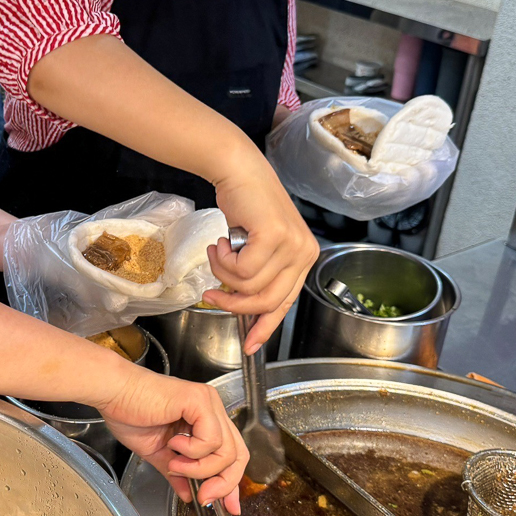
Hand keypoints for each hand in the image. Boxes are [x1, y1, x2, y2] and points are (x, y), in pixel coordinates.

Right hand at [94, 368, 247, 512]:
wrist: (112, 393)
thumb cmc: (128, 412)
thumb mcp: (157, 453)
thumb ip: (177, 473)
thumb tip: (188, 494)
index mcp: (204, 419)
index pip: (232, 454)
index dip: (231, 483)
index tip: (228, 506)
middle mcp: (212, 409)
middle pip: (238, 455)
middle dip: (223, 483)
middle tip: (202, 496)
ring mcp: (208, 403)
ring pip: (227, 451)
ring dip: (200, 467)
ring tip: (175, 463)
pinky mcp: (200, 401)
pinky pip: (212, 439)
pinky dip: (193, 451)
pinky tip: (173, 443)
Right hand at [204, 152, 318, 353]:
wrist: (239, 170)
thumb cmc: (245, 205)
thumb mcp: (256, 246)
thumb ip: (257, 275)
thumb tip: (241, 308)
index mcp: (304, 259)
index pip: (285, 303)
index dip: (265, 327)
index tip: (249, 346)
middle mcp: (304, 253)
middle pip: (267, 301)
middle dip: (233, 303)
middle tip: (211, 294)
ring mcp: (292, 244)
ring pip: (249, 286)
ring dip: (222, 273)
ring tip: (217, 252)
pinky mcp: (275, 236)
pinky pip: (241, 270)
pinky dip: (222, 260)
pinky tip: (220, 242)